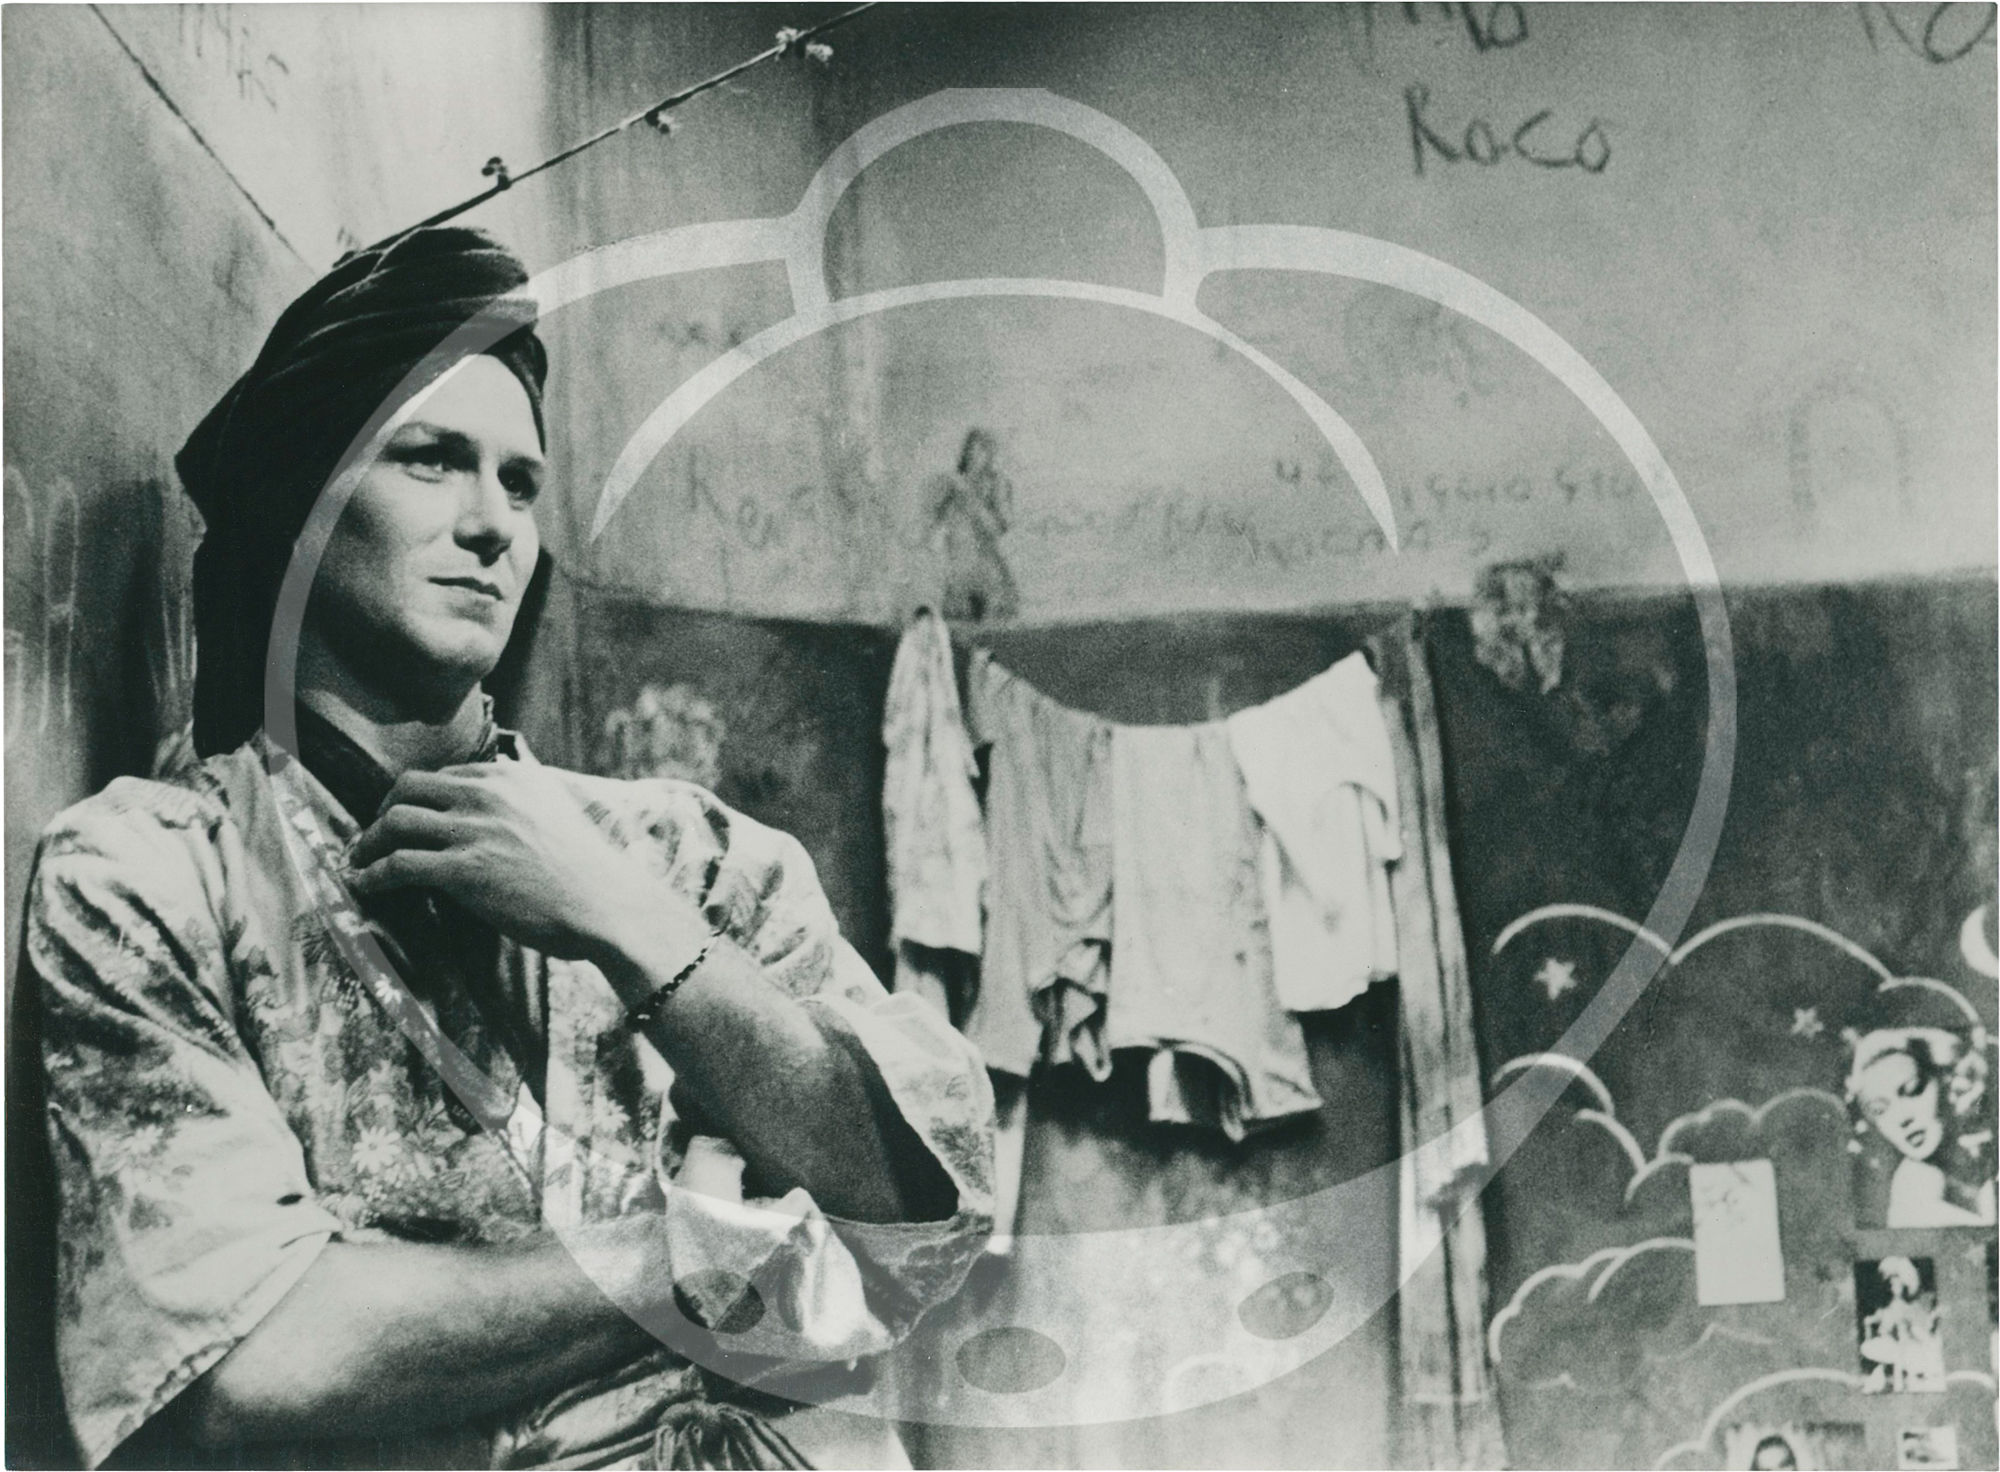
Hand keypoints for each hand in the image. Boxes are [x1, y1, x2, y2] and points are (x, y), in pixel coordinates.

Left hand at [348, 764, 705, 971]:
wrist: (607, 905)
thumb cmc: (588, 870)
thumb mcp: (557, 811)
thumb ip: (525, 796)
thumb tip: (507, 789)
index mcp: (511, 777)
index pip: (445, 774)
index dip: (419, 798)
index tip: (408, 817)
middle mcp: (489, 794)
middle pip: (409, 786)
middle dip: (384, 810)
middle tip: (375, 835)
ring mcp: (474, 829)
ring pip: (396, 820)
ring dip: (369, 842)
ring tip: (360, 861)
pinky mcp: (465, 869)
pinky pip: (399, 864)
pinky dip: (373, 875)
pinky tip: (363, 886)